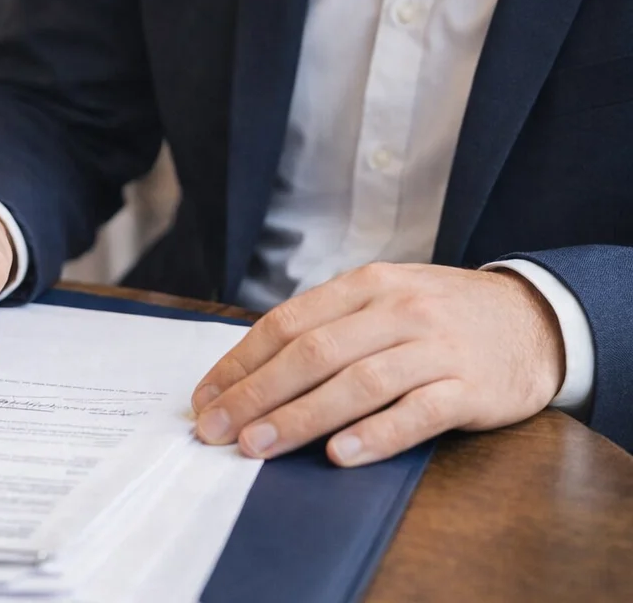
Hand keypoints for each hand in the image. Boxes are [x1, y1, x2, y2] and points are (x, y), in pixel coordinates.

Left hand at [192, 263, 564, 466]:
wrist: (533, 317)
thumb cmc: (439, 313)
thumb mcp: (383, 297)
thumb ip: (330, 324)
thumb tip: (257, 369)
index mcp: (365, 285)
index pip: (288, 322)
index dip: (242, 361)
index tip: (206, 396)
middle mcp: (396, 309)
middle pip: (313, 353)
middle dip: (255, 394)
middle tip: (215, 429)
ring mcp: (434, 347)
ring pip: (356, 383)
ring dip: (300, 418)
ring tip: (258, 447)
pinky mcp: (469, 387)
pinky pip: (416, 412)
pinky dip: (375, 434)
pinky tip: (339, 455)